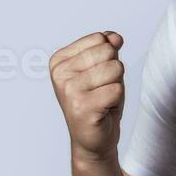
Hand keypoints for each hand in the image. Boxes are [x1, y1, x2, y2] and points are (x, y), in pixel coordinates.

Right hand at [50, 30, 127, 163]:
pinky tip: (103, 109)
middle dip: (114, 72)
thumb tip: (114, 36)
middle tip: (102, 90)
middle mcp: (60, 73)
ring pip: (115, 69)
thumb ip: (108, 47)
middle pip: (109, 52)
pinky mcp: (81, 106)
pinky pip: (116, 89)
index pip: (100, 39)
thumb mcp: (105, 68)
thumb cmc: (100, 101)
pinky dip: (116, 100)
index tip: (97, 77)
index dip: (109, 58)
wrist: (94, 138)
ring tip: (103, 99)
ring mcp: (68, 89)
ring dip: (115, 86)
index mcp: (60, 59)